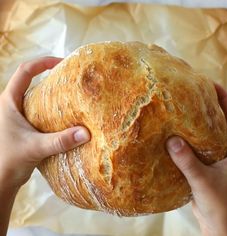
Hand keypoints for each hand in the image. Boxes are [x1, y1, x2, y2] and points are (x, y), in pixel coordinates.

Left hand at [0, 57, 90, 188]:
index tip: (62, 63)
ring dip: (53, 95)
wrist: (0, 180)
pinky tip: (66, 116)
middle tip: (71, 78)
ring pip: (37, 97)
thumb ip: (60, 141)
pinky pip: (41, 112)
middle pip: (32, 81)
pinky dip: (54, 110)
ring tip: (72, 96)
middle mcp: (13, 105)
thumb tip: (86, 133)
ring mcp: (20, 116)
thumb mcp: (35, 147)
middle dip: (51, 77)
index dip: (43, 63)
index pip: (25, 72)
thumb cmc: (7, 161)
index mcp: (9, 102)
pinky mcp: (26, 126)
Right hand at [166, 84, 226, 235]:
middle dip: (205, 104)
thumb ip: (189, 163)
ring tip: (177, 109)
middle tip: (188, 92)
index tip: (208, 83)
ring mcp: (215, 156)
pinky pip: (194, 146)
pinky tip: (172, 134)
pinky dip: (185, 138)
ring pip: (205, 132)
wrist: (220, 226)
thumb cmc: (222, 207)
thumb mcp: (206, 183)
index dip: (223, 98)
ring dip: (193, 122)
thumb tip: (172, 141)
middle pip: (218, 119)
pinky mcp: (204, 164)